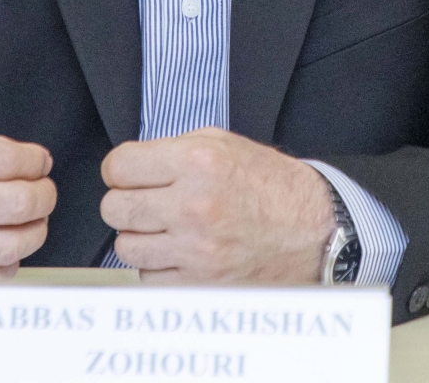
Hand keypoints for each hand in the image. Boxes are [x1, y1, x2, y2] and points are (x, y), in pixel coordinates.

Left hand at [100, 127, 335, 283]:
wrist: (314, 229)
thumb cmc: (269, 184)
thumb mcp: (222, 144)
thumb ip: (171, 151)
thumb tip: (128, 167)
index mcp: (197, 162)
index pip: (118, 167)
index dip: (120, 170)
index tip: (130, 174)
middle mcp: (194, 206)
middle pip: (115, 208)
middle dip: (124, 202)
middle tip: (144, 201)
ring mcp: (196, 250)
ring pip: (126, 247)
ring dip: (140, 237)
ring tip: (164, 228)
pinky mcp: (201, 284)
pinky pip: (149, 277)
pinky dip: (158, 266)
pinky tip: (179, 251)